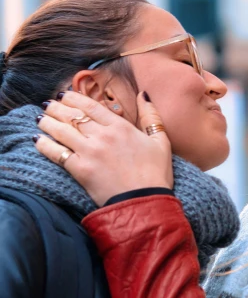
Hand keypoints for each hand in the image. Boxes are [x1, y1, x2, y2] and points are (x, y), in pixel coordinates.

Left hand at [35, 92, 173, 205]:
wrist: (145, 203)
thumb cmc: (155, 174)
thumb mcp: (160, 141)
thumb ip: (151, 116)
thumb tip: (143, 94)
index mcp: (120, 127)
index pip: (90, 106)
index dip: (73, 98)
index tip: (63, 95)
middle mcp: (102, 135)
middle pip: (73, 116)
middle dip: (57, 108)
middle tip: (48, 105)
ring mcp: (90, 152)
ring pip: (62, 130)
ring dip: (47, 122)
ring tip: (40, 118)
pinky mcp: (80, 170)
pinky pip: (57, 153)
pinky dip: (45, 145)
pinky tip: (37, 139)